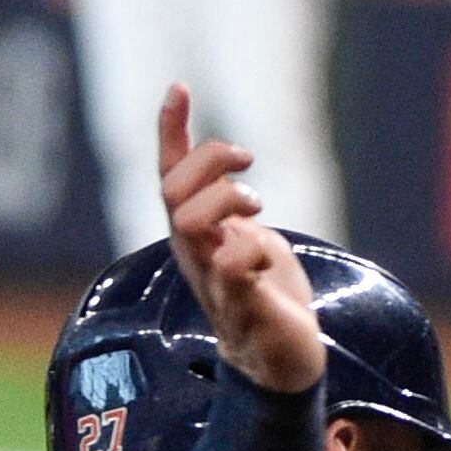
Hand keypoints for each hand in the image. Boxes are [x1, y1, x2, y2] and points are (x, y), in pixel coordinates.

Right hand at [156, 87, 324, 392]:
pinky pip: (232, 268)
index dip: (170, 131)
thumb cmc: (265, 297)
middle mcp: (194, 253)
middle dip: (210, 162)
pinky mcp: (243, 306)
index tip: (179, 88)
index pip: (169, 175)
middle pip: (173, 192)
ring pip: (191, 222)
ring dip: (227, 200)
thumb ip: (230, 209)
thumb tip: (225, 170)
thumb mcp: (247, 237)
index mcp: (194, 234)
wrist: (281, 363)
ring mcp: (214, 280)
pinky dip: (250, 253)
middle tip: (249, 163)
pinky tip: (266, 260)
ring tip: (258, 209)